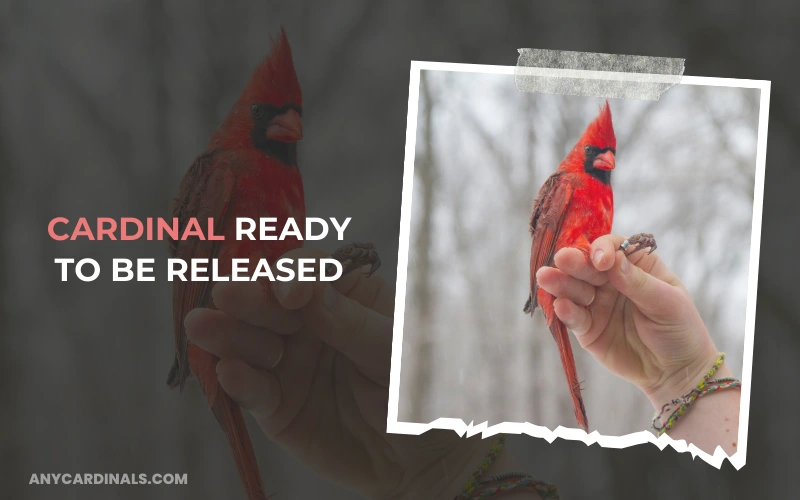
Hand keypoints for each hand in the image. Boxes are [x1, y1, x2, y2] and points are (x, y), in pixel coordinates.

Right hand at [183, 248, 498, 498]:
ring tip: (203, 326)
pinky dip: (240, 380)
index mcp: (343, 292)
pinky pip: (253, 389)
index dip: (294, 273)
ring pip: (250, 341)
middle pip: (268, 301)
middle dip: (248, 296)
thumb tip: (308, 294)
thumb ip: (353, 324)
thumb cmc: (416, 390)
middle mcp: (308, 321)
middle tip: (226, 293)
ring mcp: (287, 360)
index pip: (310, 269)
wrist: (416, 459)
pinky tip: (229, 371)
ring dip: (228, 333)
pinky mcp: (274, 403)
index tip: (291, 292)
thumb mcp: (394, 352)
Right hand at [535, 234, 721, 408]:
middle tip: (561, 259)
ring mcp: (596, 304)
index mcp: (634, 265)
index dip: (602, 250)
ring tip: (546, 278)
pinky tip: (560, 306)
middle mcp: (610, 280)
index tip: (601, 261)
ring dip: (560, 283)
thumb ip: (638, 283)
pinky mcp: (586, 328)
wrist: (676, 372)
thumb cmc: (680, 330)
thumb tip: (612, 261)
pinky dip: (566, 312)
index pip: (612, 249)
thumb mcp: (667, 302)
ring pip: (573, 289)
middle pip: (586, 266)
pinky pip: (573, 317)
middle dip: (573, 262)